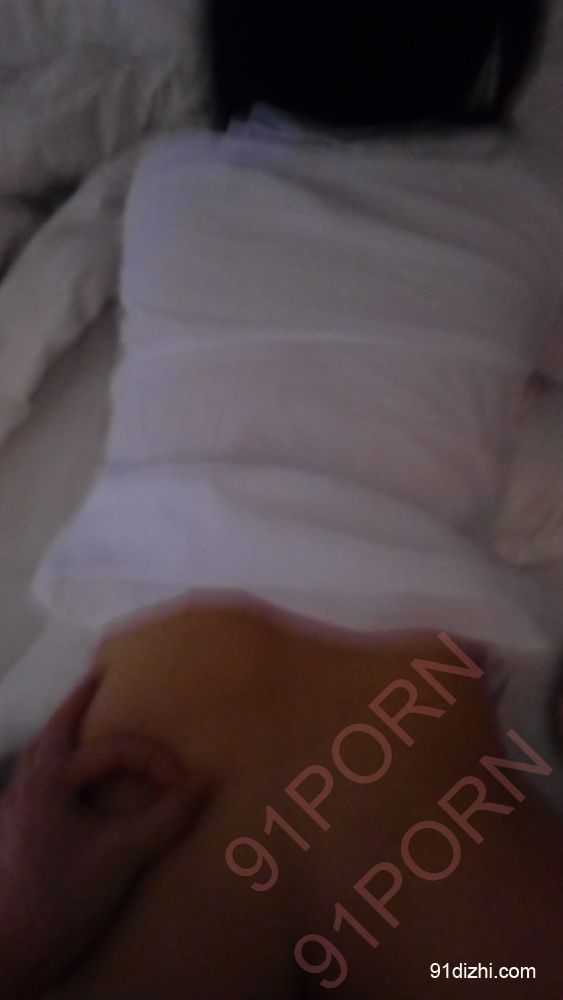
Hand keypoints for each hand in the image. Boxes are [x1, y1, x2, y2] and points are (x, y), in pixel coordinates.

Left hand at [0, 674, 206, 998]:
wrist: (14, 951)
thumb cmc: (65, 898)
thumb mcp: (124, 855)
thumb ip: (167, 816)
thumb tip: (207, 779)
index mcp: (50, 781)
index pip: (114, 751)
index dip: (156, 761)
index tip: (188, 786)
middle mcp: (27, 785)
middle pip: (55, 729)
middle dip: (79, 701)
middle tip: (100, 676)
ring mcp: (16, 808)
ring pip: (39, 753)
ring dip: (63, 730)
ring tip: (82, 715)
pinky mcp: (16, 831)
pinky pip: (34, 779)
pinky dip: (53, 761)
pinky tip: (66, 776)